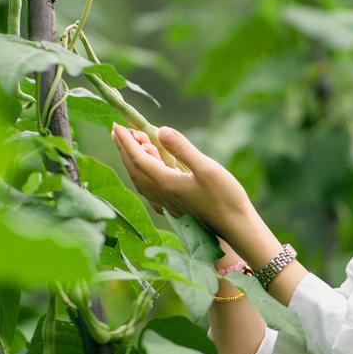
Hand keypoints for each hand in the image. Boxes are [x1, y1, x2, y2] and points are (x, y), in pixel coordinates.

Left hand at [111, 123, 252, 240]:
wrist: (236, 228)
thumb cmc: (225, 198)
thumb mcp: (206, 168)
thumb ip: (182, 149)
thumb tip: (160, 130)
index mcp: (166, 183)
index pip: (138, 158)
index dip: (126, 141)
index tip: (116, 125)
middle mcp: (162, 195)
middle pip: (135, 169)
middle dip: (125, 149)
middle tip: (118, 131)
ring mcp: (168, 203)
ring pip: (141, 181)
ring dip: (132, 163)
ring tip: (131, 147)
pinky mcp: (176, 208)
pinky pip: (150, 190)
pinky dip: (143, 176)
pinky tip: (149, 174)